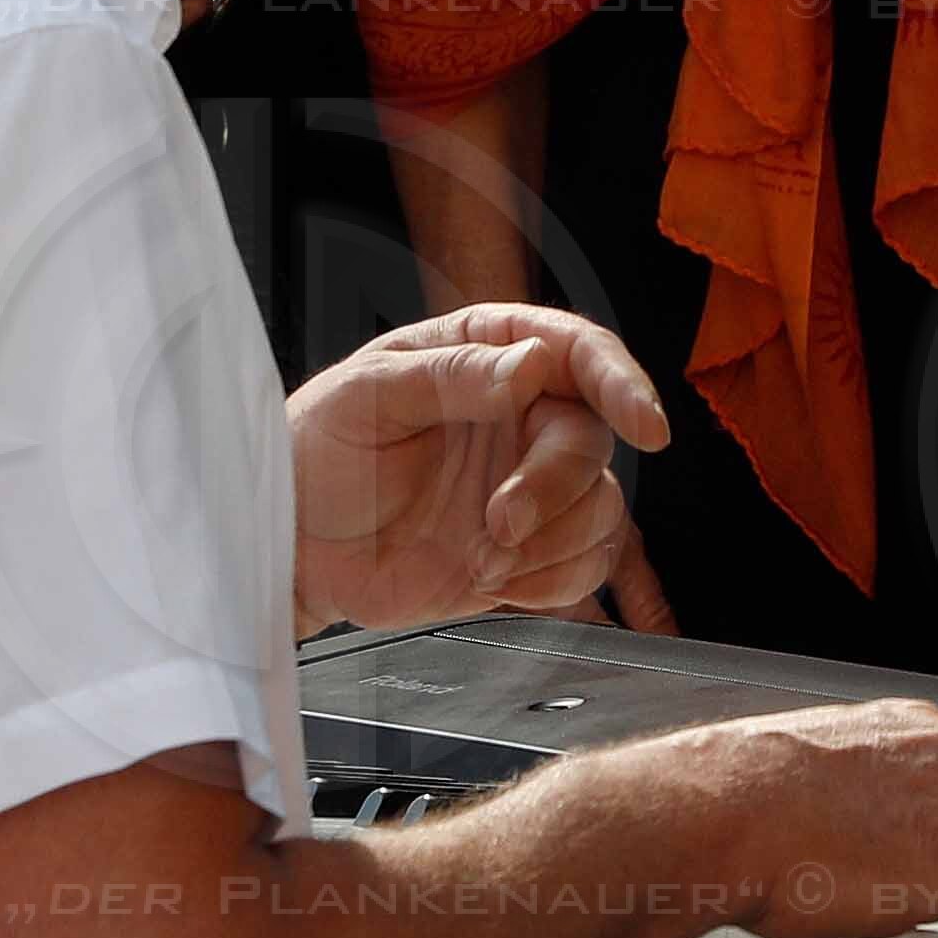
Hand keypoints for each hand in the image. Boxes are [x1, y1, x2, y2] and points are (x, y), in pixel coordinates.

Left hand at [289, 303, 675, 635]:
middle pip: (591, 443)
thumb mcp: (368, 396)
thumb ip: (450, 376)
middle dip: (556, 488)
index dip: (621, 384)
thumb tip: (530, 366)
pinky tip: (495, 582)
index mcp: (490, 354)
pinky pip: (584, 567)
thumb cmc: (315, 451)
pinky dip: (552, 584)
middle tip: (499, 523)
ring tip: (481, 560)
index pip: (579, 353)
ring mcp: (527, 486)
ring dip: (553, 545)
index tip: (645, 425)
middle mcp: (522, 416)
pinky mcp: (526, 551)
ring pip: (603, 509)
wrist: (292, 547)